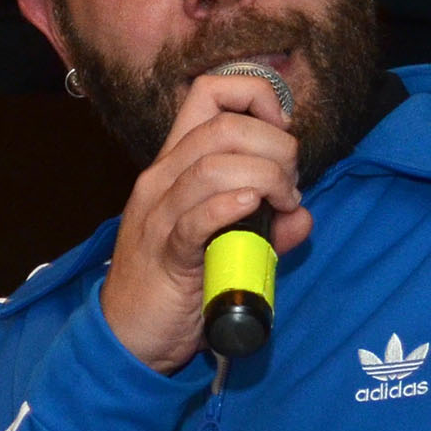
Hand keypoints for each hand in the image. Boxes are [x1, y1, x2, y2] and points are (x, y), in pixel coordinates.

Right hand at [98, 70, 314, 374]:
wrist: (128, 336)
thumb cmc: (174, 285)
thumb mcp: (224, 245)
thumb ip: (265, 228)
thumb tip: (303, 216)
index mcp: (174, 165)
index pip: (209, 94)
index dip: (256, 97)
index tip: (283, 132)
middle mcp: (161, 180)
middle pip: (222, 127)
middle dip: (274, 145)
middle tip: (290, 185)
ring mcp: (158, 216)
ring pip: (211, 168)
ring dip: (264, 178)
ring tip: (282, 204)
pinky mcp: (165, 257)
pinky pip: (194, 220)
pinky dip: (229, 207)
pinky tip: (252, 208)